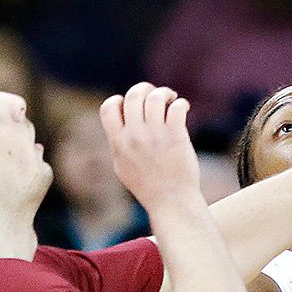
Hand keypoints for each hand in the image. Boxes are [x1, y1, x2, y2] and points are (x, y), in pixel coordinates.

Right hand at [99, 83, 200, 212]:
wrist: (171, 202)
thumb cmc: (148, 185)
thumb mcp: (122, 165)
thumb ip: (119, 142)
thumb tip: (121, 119)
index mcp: (118, 143)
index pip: (108, 107)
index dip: (119, 99)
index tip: (132, 107)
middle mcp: (134, 137)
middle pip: (134, 95)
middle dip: (145, 88)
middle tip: (157, 95)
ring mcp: (155, 136)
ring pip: (156, 97)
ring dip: (165, 93)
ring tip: (171, 100)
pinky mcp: (175, 136)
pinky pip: (177, 107)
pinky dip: (181, 103)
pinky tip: (183, 109)